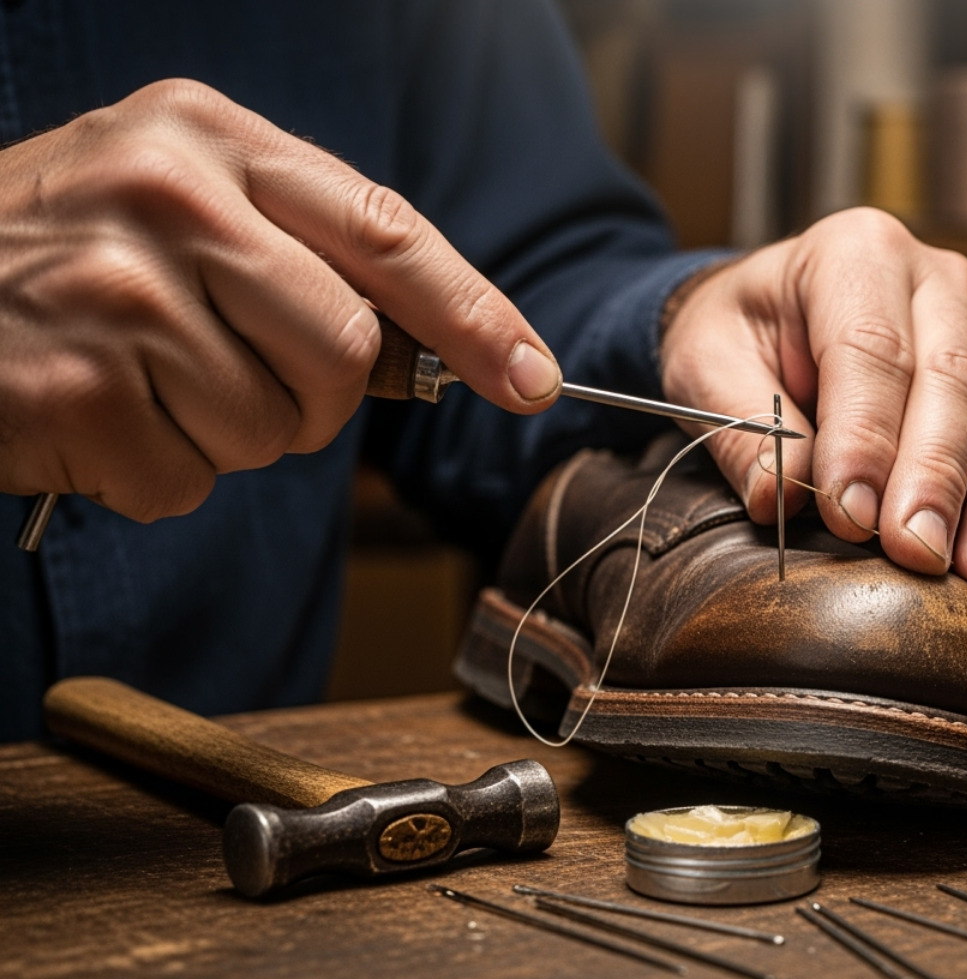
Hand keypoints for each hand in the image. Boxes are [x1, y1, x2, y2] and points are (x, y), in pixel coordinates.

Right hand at [0, 79, 560, 522]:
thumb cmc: (59, 254)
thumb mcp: (177, 204)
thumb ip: (302, 255)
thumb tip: (440, 354)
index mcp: (210, 137)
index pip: (386, 230)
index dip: (474, 314)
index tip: (533, 377)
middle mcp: (167, 196)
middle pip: (343, 348)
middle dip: (314, 398)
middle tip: (240, 381)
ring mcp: (115, 292)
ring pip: (272, 427)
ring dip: (225, 438)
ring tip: (142, 387)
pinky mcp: (74, 389)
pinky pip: (188, 480)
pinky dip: (155, 477)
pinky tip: (95, 422)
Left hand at [660, 207, 966, 615]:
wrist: (771, 316)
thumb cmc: (742, 334)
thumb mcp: (706, 364)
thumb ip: (744, 428)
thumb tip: (781, 496)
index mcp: (857, 254)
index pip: (872, 350)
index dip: (866, 438)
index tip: (851, 515)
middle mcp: (938, 283)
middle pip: (956, 383)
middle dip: (938, 480)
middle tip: (917, 554)